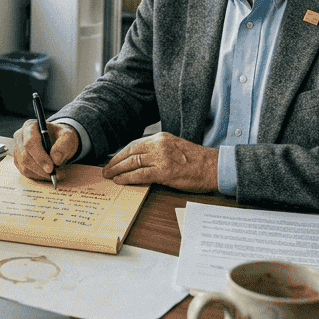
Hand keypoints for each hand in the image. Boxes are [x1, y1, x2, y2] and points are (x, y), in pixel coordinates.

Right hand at [12, 119, 78, 181]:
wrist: (57, 142)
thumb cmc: (61, 137)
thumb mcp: (68, 137)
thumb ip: (63, 145)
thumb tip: (55, 159)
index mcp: (30, 126)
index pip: (30, 142)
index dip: (40, 157)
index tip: (51, 168)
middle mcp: (20, 137)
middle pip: (25, 156)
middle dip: (41, 168)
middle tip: (55, 174)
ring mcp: (17, 149)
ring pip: (24, 166)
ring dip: (40, 174)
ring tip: (55, 174)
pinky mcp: (18, 160)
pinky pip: (25, 172)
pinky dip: (37, 175)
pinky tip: (47, 174)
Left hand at [104, 132, 218, 192]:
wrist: (214, 167)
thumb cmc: (196, 161)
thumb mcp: (175, 148)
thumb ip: (158, 150)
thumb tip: (140, 160)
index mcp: (161, 138)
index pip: (134, 144)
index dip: (121, 154)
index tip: (112, 160)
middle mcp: (160, 145)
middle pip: (130, 152)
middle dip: (115, 161)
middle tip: (105, 169)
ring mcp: (162, 158)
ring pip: (132, 162)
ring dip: (118, 169)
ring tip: (109, 176)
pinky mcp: (165, 172)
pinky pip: (140, 174)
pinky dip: (128, 178)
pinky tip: (120, 181)